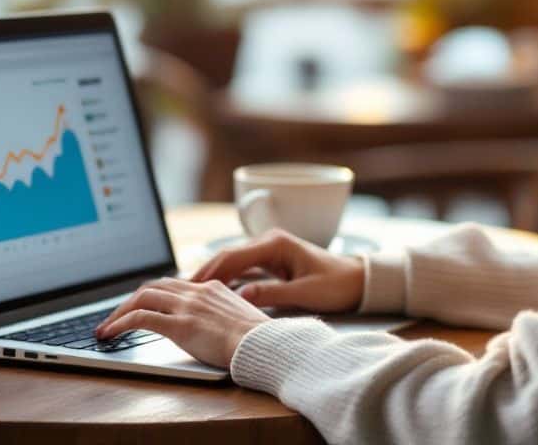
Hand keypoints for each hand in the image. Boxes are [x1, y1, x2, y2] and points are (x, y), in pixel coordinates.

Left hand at [94, 277, 270, 368]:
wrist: (265, 345)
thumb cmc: (258, 339)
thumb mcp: (239, 317)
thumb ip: (221, 314)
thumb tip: (211, 325)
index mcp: (211, 288)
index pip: (172, 284)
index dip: (151, 295)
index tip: (139, 306)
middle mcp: (196, 292)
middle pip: (152, 287)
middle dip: (129, 302)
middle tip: (115, 317)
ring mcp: (187, 307)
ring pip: (142, 298)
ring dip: (119, 312)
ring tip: (106, 328)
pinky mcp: (181, 325)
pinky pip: (141, 319)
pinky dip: (121, 324)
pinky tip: (112, 333)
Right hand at [191, 228, 365, 313]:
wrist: (358, 280)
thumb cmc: (337, 285)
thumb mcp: (306, 293)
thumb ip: (273, 294)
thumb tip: (241, 296)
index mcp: (275, 244)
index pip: (233, 257)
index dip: (209, 272)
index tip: (189, 286)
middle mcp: (268, 241)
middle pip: (227, 256)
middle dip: (203, 272)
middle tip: (179, 290)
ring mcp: (268, 250)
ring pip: (231, 261)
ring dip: (211, 275)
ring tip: (188, 291)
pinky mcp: (271, 260)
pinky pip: (241, 268)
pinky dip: (226, 277)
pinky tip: (212, 290)